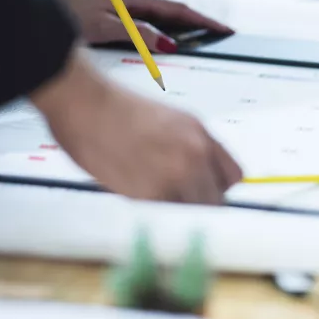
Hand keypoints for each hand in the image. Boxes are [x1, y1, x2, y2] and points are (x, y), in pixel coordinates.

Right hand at [31, 49, 242, 202]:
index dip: (216, 185)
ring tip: (153, 195)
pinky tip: (136, 192)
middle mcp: (195, 155)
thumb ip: (191, 147)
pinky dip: (154, 211)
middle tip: (175, 200)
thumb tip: (200, 176)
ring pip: (192, 212)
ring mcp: (175, 176)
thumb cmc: (118, 109)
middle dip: (199, 203)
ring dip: (176, 210)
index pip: (232, 176)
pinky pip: (164, 214)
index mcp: (201, 134)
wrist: (85, 104)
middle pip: (216, 200)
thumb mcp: (171, 120)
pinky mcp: (150, 194)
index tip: (202, 190)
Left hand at [67, 0, 233, 51]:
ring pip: (162, 14)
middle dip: (200, 22)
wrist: (38, 6)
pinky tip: (168, 35)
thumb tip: (169, 44)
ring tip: (203, 36)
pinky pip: (149, 19)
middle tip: (222, 34)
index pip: (178, 10)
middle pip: (175, 10)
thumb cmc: (67, 17)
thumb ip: (138, 34)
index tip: (224, 30)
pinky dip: (165, 27)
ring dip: (184, 24)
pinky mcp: (117, 12)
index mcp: (134, 0)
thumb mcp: (105, 29)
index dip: (203, 21)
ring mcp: (124, 4)